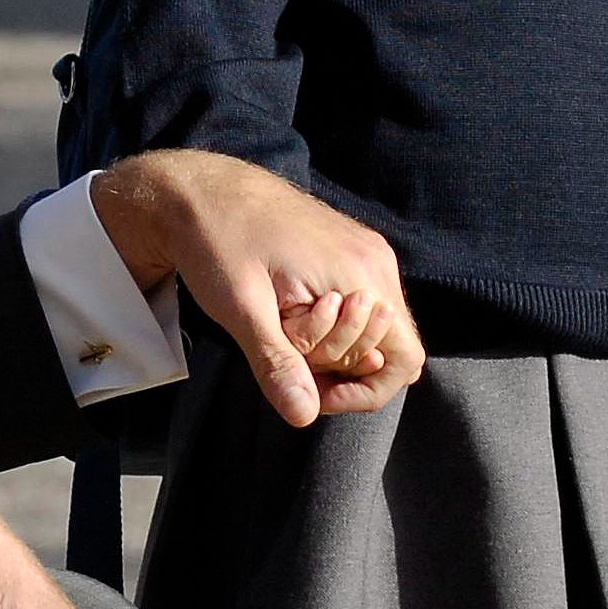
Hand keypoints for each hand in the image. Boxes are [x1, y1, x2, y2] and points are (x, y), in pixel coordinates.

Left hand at [89, 149, 424, 426]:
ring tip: (284, 332)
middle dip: (342, 367)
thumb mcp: (241, 310)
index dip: (366, 392)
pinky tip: (290, 315)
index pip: (405, 359)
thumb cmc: (218, 243)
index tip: (315, 391)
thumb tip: (304, 417)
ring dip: (335, 345)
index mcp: (360, 274)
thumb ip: (278, 363)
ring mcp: (363, 251)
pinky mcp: (348, 248)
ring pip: (374, 326)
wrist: (202, 191)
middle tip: (288, 357)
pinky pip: (359, 302)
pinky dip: (332, 323)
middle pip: (389, 347)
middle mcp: (374, 261)